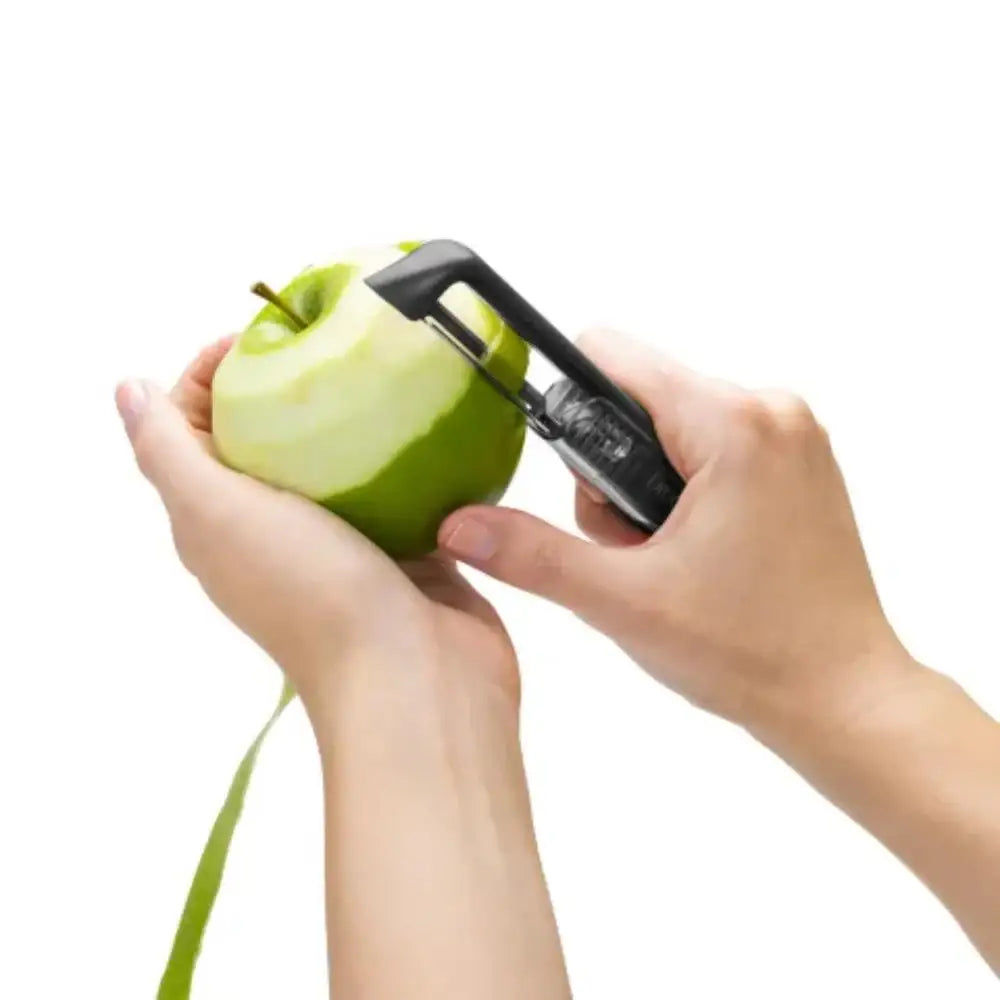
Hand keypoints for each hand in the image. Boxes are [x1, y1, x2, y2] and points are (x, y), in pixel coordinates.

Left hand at [115, 337, 519, 731]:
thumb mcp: (216, 513)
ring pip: (336, 459)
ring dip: (349, 414)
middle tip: (325, 343)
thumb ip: (168, 450)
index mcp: (219, 522)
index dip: (211, 374)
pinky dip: (404, 452)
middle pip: (265, 437)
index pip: (194, 428)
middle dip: (283, 383)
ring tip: (377, 369)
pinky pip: (399, 485)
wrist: (416, 679)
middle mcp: (275, 530)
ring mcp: (344, 540)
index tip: (260, 336)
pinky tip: (423, 422)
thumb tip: (129, 391)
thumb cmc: (314, 595)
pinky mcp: (403, 546)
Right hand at [439, 328, 915, 737]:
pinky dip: (685, 488)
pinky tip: (697, 552)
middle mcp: (771, 410)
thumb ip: (533, 555)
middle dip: (611, 468)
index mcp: (732, 423)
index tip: (570, 466)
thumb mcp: (623, 602)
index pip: (612, 353)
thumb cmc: (752, 652)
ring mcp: (793, 435)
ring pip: (674, 423)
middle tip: (634, 546)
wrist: (843, 697)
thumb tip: (460, 525)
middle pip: (640, 395)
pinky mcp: (800, 462)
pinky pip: (714, 444)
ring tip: (667, 558)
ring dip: (646, 485)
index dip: (569, 400)